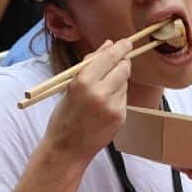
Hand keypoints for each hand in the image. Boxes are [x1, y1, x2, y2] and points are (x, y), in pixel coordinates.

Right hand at [43, 39, 131, 161]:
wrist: (67, 149)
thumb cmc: (64, 116)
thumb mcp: (70, 86)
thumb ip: (90, 64)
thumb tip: (109, 45)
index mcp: (83, 82)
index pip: (109, 58)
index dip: (120, 48)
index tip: (126, 42)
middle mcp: (100, 93)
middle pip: (123, 68)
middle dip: (123, 62)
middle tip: (120, 60)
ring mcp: (113, 107)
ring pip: (124, 83)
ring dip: (118, 81)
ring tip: (102, 91)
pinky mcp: (120, 117)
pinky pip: (124, 98)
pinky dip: (117, 96)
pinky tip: (104, 105)